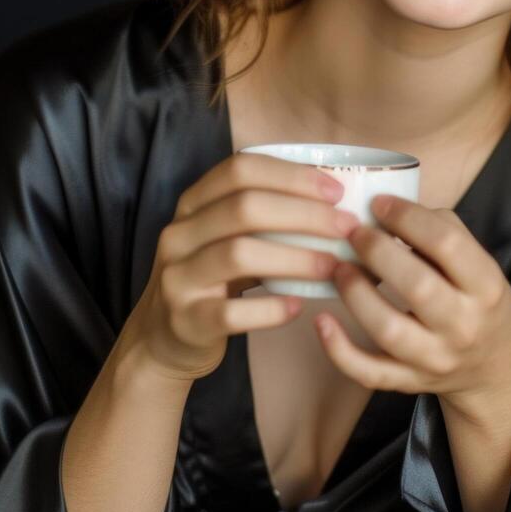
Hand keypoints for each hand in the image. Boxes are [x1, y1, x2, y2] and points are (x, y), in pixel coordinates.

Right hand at [121, 152, 361, 381]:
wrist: (164, 340)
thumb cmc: (212, 282)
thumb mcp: (225, 239)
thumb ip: (264, 218)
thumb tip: (337, 203)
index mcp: (192, 204)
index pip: (240, 170)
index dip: (292, 176)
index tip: (336, 191)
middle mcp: (179, 234)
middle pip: (244, 208)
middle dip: (304, 214)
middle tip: (346, 228)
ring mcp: (177, 277)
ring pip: (239, 253)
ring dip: (296, 257)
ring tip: (333, 266)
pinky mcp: (185, 320)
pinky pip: (232, 312)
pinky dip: (270, 308)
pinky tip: (298, 306)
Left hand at [313, 194, 510, 416]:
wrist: (497, 366)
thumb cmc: (477, 300)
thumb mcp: (478, 263)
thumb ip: (440, 231)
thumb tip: (387, 210)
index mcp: (486, 286)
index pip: (447, 245)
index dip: (407, 218)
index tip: (379, 204)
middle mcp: (464, 325)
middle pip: (417, 287)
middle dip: (377, 252)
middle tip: (352, 232)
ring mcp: (435, 359)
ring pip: (388, 330)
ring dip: (355, 294)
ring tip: (337, 268)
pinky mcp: (409, 382)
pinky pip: (369, 372)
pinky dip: (339, 350)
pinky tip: (321, 321)